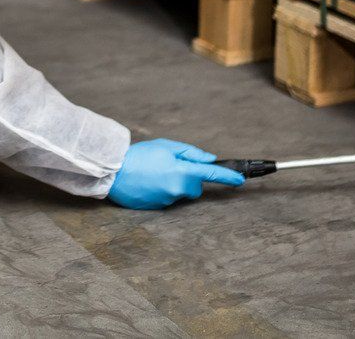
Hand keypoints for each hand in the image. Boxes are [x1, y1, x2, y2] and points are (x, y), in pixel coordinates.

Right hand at [107, 139, 243, 209]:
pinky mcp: (159, 208)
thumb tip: (208, 160)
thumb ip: (190, 153)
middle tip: (170, 166)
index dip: (228, 177)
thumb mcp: (166, 146)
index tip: (240, 180)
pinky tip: (149, 182)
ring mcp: (169, 200)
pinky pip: (169, 198)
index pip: (211, 175)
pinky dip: (163, 190)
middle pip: (195, 186)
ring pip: (181, 192)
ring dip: (175, 184)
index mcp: (182, 171)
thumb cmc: (140, 155)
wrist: (114, 172)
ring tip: (155, 173)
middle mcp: (178, 189)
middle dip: (189, 177)